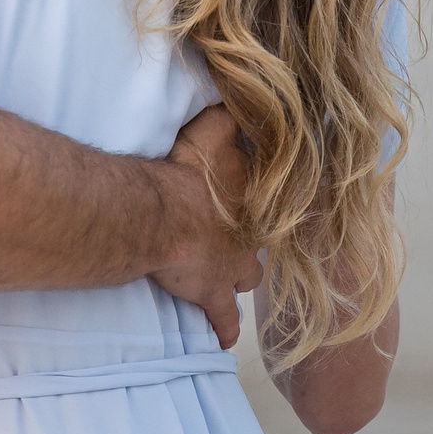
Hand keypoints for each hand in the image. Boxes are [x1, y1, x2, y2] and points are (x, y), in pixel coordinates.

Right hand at [147, 105, 263, 346]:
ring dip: (238, 276)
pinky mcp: (211, 294)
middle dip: (252, 238)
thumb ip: (229, 114)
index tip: (257, 198)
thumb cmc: (185, 172)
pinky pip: (222, 319)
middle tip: (236, 233)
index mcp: (254, 198)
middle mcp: (251, 235)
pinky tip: (223, 338)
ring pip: (247, 277)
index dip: (263, 198)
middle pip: (261, 240)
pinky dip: (222, 329)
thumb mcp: (211, 129)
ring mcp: (234, 267)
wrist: (160, 216)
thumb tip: (242, 95)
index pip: (272, 198)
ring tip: (229, 276)